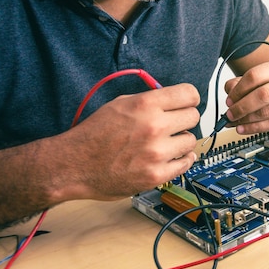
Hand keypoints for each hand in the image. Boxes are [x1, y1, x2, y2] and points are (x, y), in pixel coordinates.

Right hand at [54, 83, 199, 200]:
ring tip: (166, 143)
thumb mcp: (120, 104)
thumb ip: (149, 100)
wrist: (74, 164)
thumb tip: (173, 99)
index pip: (190, 94)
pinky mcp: (156, 175)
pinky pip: (186, 164)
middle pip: (194, 117)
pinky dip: (181, 160)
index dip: (189, 98)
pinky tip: (171, 157)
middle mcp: (154, 127)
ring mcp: (157, 153)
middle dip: (184, 119)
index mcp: (145, 105)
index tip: (187, 103)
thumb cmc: (94, 134)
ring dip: (181, 142)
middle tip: (174, 125)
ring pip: (191, 141)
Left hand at [223, 60, 268, 133]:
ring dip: (247, 119)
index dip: (239, 90)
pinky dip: (255, 128)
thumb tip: (229, 93)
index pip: (255, 75)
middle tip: (230, 114)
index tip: (229, 100)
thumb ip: (244, 83)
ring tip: (235, 122)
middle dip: (242, 107)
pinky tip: (244, 129)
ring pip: (267, 112)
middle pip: (262, 94)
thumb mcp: (266, 79)